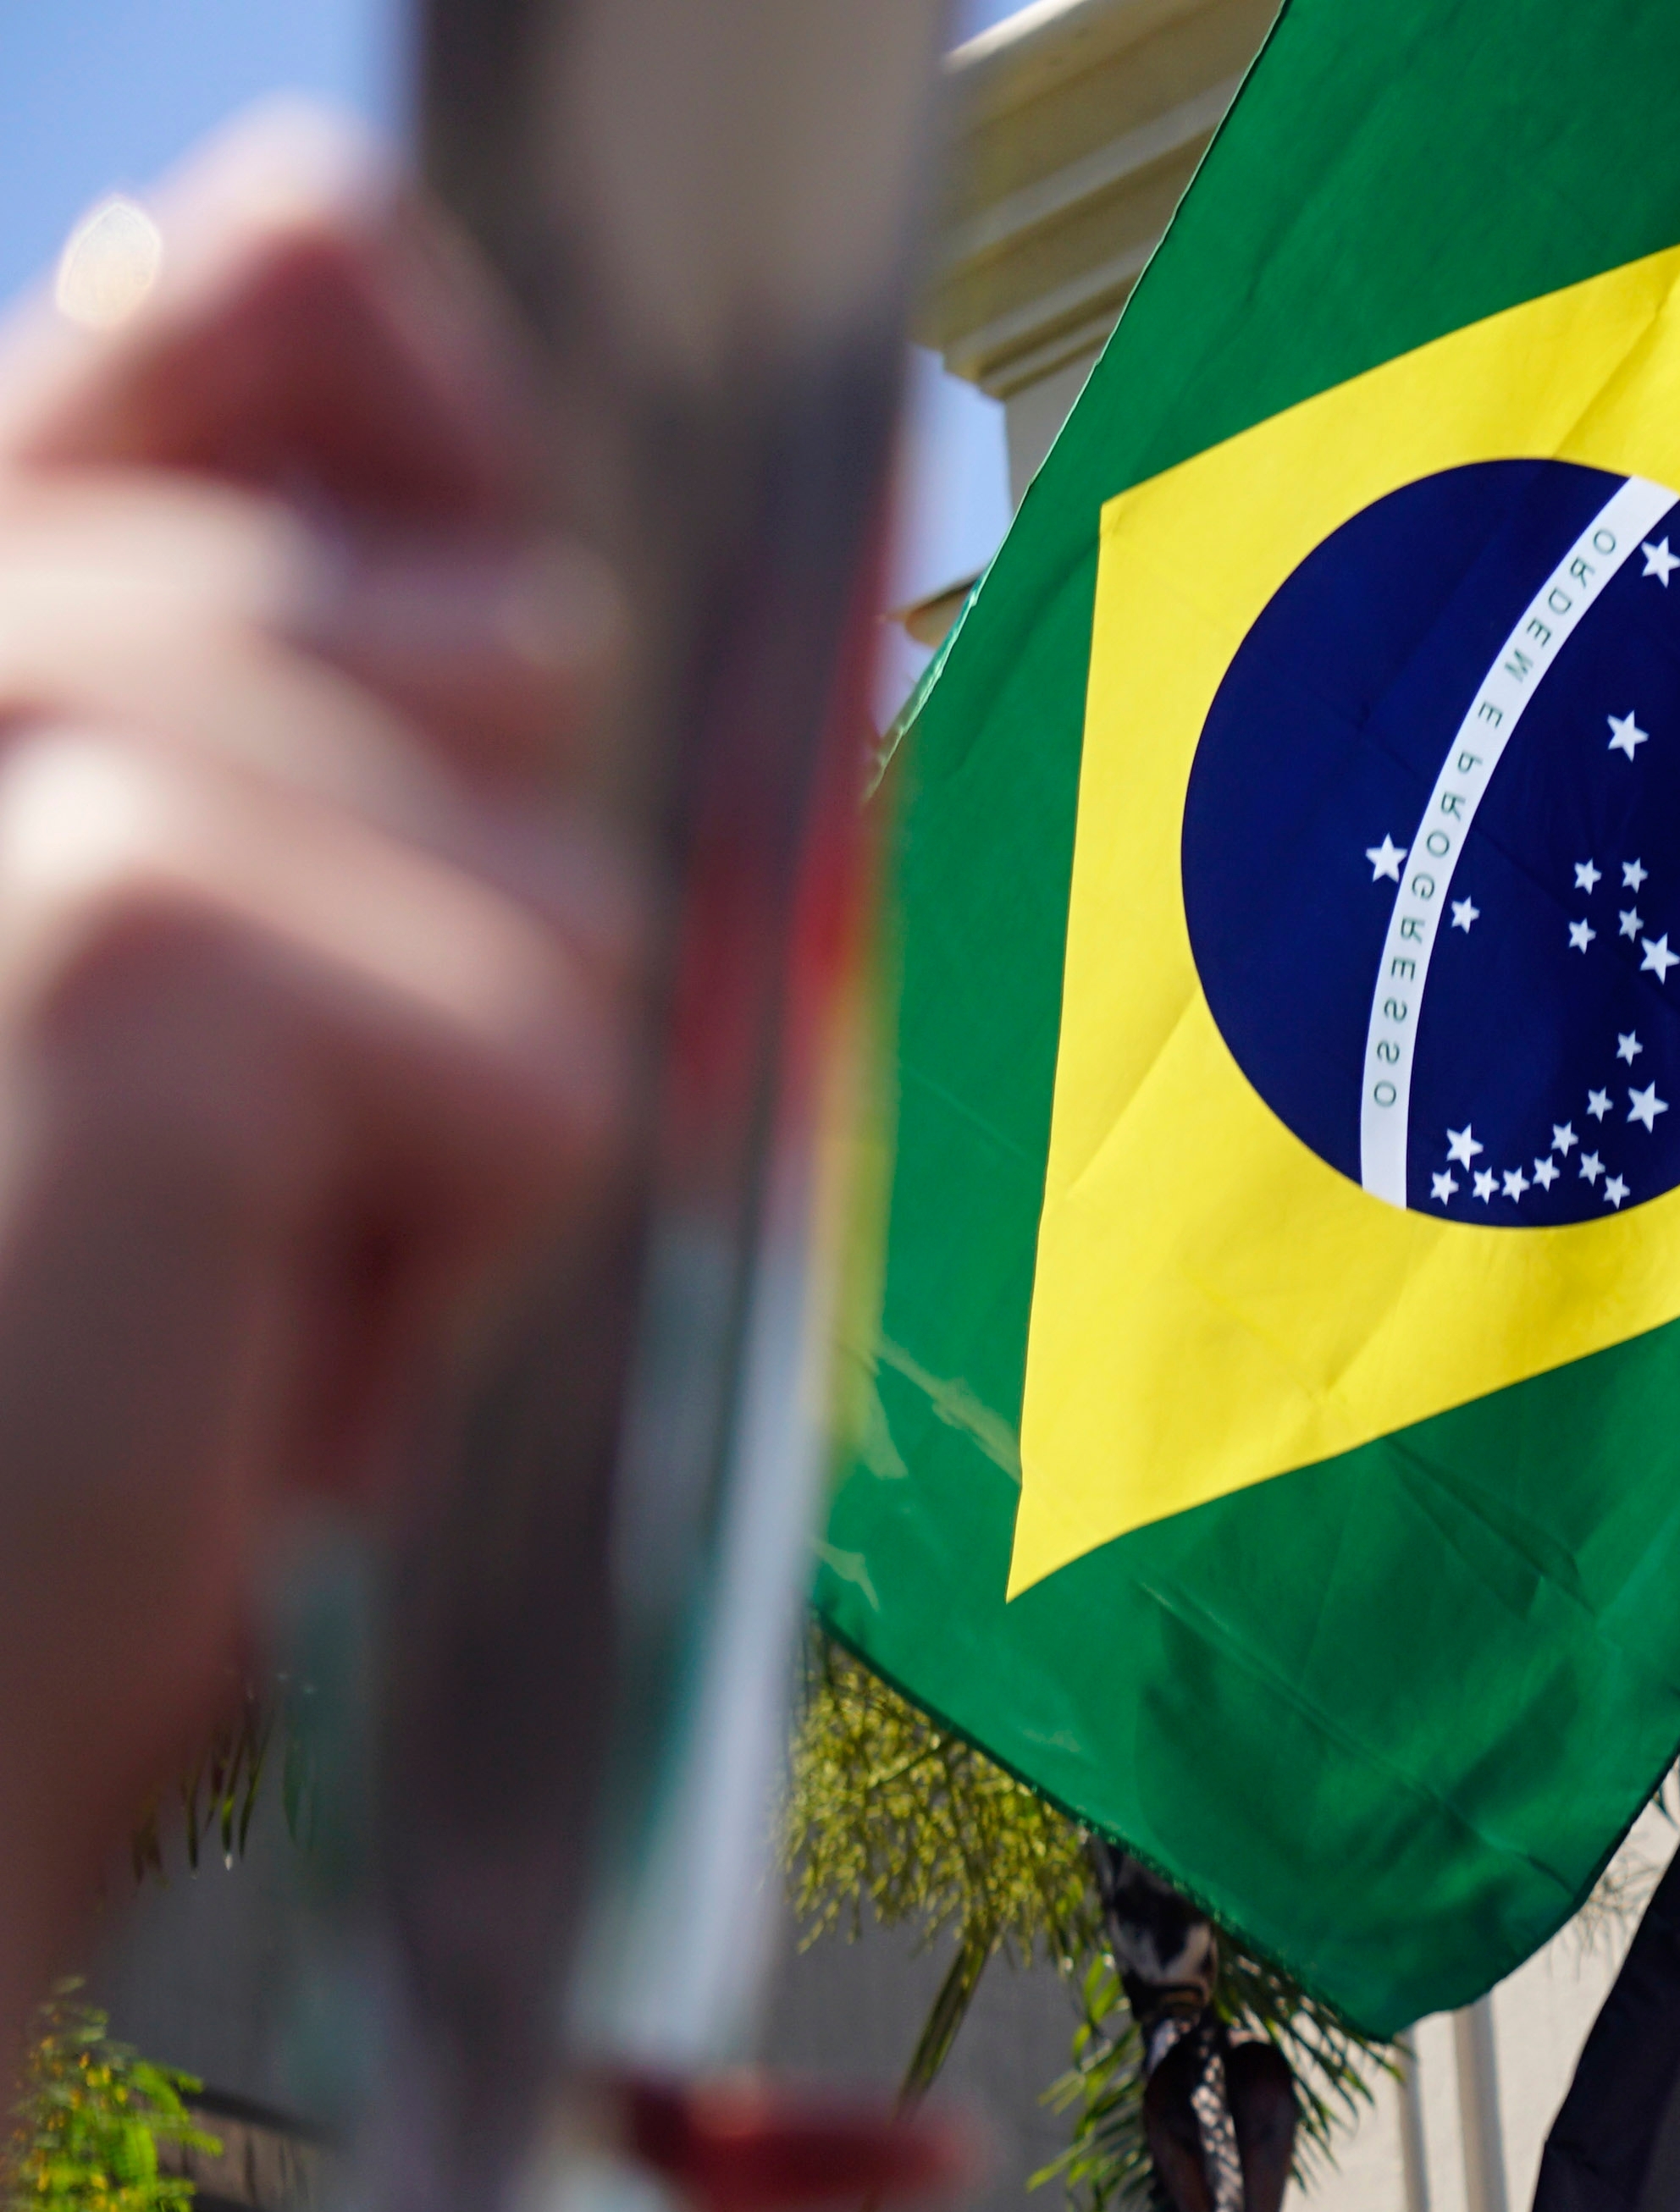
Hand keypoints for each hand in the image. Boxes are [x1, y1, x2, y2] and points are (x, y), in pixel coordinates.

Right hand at [0, 112, 624, 2008]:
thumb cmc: (22, 1425)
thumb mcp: (157, 996)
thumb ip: (253, 649)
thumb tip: (311, 238)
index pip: (223, 326)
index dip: (377, 413)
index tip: (408, 481)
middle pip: (469, 625)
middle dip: (464, 945)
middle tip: (232, 1197)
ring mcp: (3, 759)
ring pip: (546, 862)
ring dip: (452, 1143)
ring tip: (212, 1311)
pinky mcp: (126, 930)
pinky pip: (544, 1054)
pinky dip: (452, 1266)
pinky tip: (233, 1389)